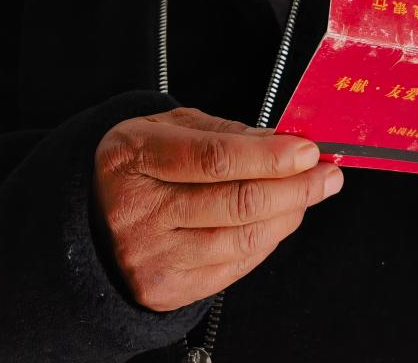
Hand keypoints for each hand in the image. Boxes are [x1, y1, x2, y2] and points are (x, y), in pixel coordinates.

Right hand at [92, 107, 342, 310]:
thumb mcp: (168, 128)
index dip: (268, 157)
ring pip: (242, 238)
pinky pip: (235, 265)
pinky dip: (267, 240)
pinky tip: (280, 219)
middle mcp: (137, 211)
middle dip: (295, 187)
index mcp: (133, 156)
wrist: (90, 219)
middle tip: (327, 174)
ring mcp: (150, 256)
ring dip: (289, 214)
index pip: (213, 159)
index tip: (307, 151)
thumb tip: (285, 142)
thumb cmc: (137, 166)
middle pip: (236, 203)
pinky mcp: (166, 289)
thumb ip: (225, 133)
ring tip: (309, 193)